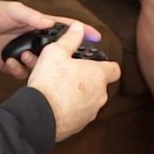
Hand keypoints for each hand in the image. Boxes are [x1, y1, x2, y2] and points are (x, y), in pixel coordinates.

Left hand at [0, 1, 102, 78]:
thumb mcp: (14, 10)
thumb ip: (32, 17)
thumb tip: (49, 22)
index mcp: (39, 25)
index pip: (65, 29)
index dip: (82, 32)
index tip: (97, 38)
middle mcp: (36, 42)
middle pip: (58, 52)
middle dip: (65, 59)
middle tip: (70, 66)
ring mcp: (26, 55)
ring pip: (42, 67)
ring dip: (36, 65)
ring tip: (24, 57)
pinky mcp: (14, 66)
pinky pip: (23, 74)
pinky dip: (18, 70)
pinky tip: (9, 62)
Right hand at [26, 24, 120, 141]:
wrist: (40, 115)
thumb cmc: (51, 82)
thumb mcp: (56, 52)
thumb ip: (70, 39)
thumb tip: (79, 27)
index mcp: (98, 76)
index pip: (114, 69)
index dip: (106, 65)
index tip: (96, 63)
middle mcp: (99, 95)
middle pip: (98, 84)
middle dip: (84, 79)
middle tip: (67, 73)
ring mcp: (90, 112)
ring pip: (87, 99)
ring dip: (76, 94)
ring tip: (56, 87)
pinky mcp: (78, 126)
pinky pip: (76, 113)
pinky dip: (68, 108)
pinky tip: (52, 102)